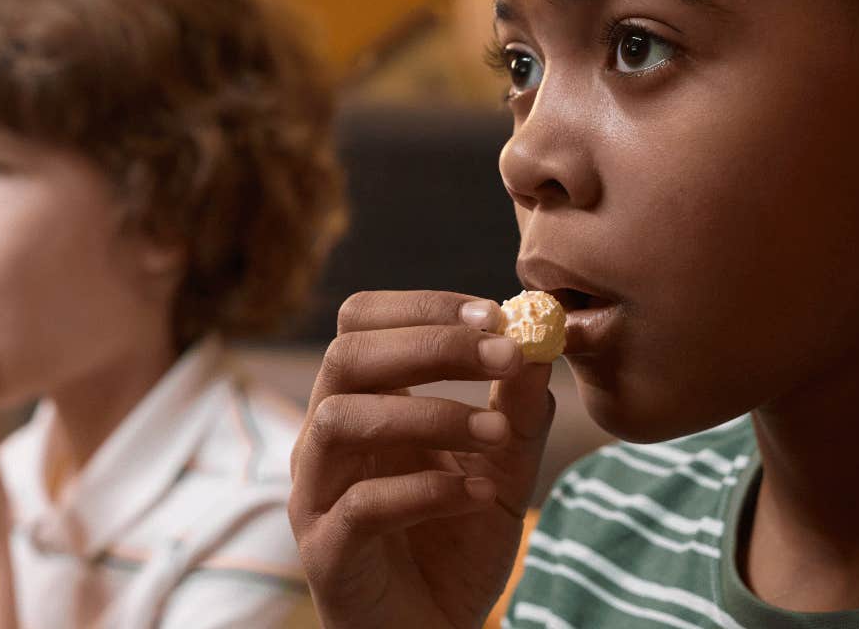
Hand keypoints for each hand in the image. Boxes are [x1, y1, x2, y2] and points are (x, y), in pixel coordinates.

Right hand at [288, 290, 555, 628]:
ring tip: (496, 430)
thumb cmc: (455, 548)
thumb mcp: (502, 472)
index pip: (362, 323)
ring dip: (428, 414)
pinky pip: (361, 505)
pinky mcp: (325, 552)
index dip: (424, 307)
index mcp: (360, 405)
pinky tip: (478, 493)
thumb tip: (542, 343)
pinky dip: (426, 491)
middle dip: (431, 344)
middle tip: (505, 353)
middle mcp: (325, 440)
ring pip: (341, 420)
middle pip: (346, 355)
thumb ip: (518, 412)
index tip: (497, 312)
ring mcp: (316, 495)